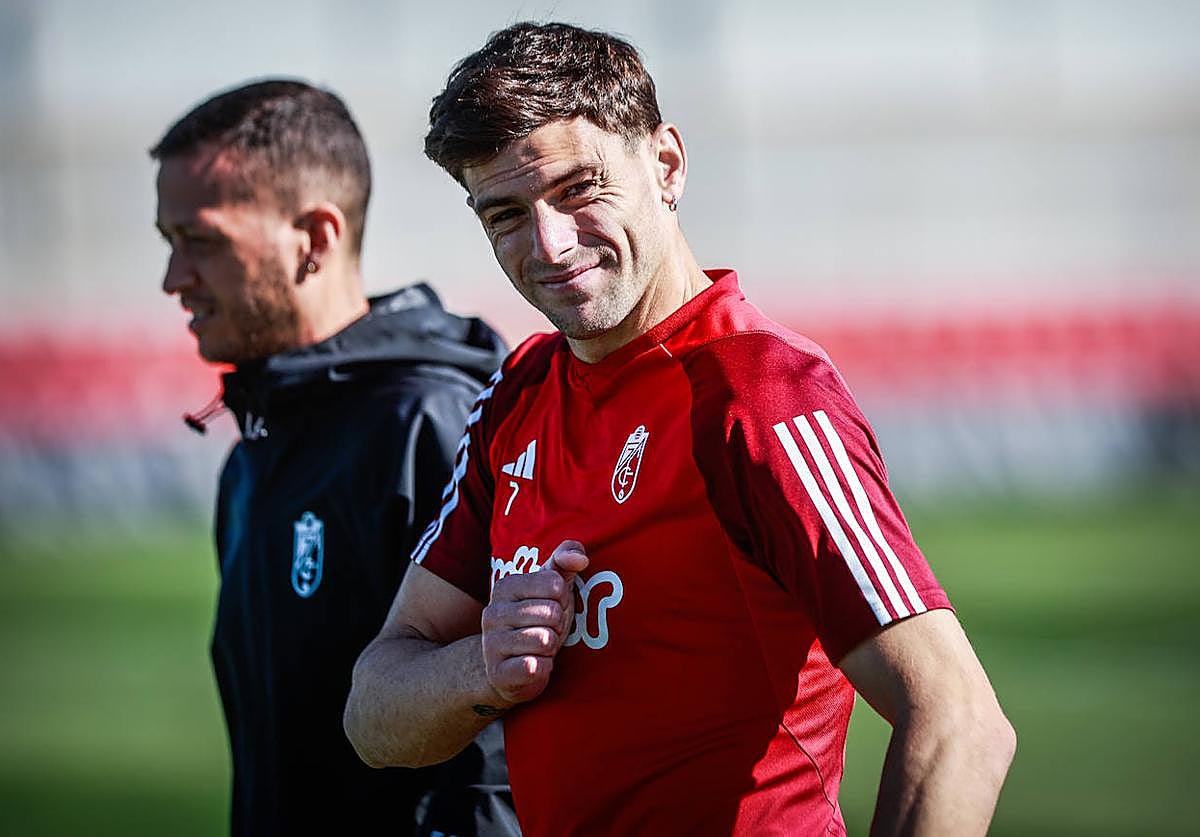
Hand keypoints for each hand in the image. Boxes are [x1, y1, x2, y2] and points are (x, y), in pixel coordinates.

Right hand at [480, 540, 588, 705]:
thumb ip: (565, 562)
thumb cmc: (538, 622)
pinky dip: (543, 668)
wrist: (509, 669)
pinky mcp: (497, 673)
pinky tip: (534, 666)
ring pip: (544, 640)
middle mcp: (493, 612)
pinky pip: (535, 667)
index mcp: (505, 586)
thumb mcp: (553, 588)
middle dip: (558, 625)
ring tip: (540, 648)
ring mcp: (491, 644)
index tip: (551, 607)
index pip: (554, 584)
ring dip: (551, 648)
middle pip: (551, 613)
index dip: (562, 599)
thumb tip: (581, 558)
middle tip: (547, 631)